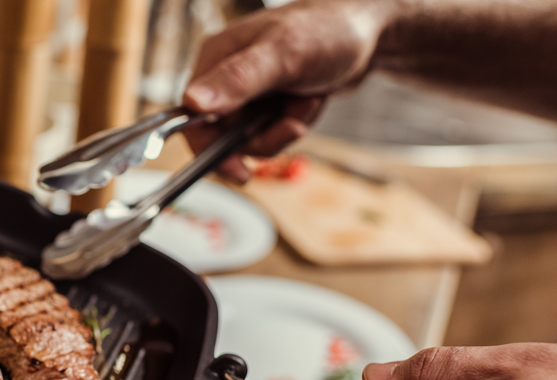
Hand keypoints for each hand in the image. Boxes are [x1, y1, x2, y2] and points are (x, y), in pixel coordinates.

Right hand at [182, 0, 390, 181]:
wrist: (370, 31)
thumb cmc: (327, 30)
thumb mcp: (283, 55)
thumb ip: (237, 79)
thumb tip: (193, 103)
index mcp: (215, 59)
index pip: (191, 118)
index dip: (210, 148)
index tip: (237, 168)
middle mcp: (224, 76)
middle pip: (223, 135)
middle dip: (262, 137)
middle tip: (292, 126)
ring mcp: (247, 92)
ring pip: (250, 138)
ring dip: (283, 130)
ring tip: (306, 102)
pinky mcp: (267, 102)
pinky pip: (270, 132)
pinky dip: (293, 124)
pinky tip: (309, 102)